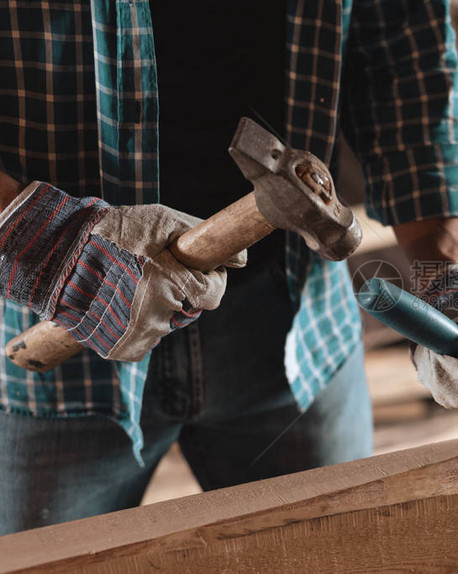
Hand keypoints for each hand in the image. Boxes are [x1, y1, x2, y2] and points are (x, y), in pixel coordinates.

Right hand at [0, 182, 245, 360]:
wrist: (58, 252)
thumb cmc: (116, 231)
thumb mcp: (163, 220)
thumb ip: (202, 238)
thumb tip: (240, 260)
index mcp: (167, 283)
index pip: (211, 295)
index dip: (206, 279)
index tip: (191, 267)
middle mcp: (154, 315)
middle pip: (190, 312)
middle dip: (183, 293)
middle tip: (156, 273)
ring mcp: (135, 335)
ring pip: (168, 326)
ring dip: (160, 309)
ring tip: (134, 284)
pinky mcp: (120, 349)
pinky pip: (146, 343)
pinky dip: (141, 326)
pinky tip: (125, 304)